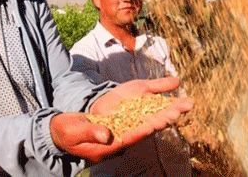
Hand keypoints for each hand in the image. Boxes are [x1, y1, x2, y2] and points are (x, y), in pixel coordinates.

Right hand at [50, 77, 193, 162]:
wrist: (63, 130)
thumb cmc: (67, 132)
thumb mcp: (75, 132)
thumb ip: (91, 132)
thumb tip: (106, 134)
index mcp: (111, 144)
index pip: (134, 135)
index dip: (149, 127)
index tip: (164, 120)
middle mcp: (121, 137)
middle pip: (147, 127)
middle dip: (164, 118)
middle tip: (182, 109)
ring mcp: (123, 129)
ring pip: (148, 120)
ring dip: (166, 112)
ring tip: (184, 105)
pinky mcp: (123, 121)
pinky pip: (142, 115)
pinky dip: (157, 108)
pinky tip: (170, 104)